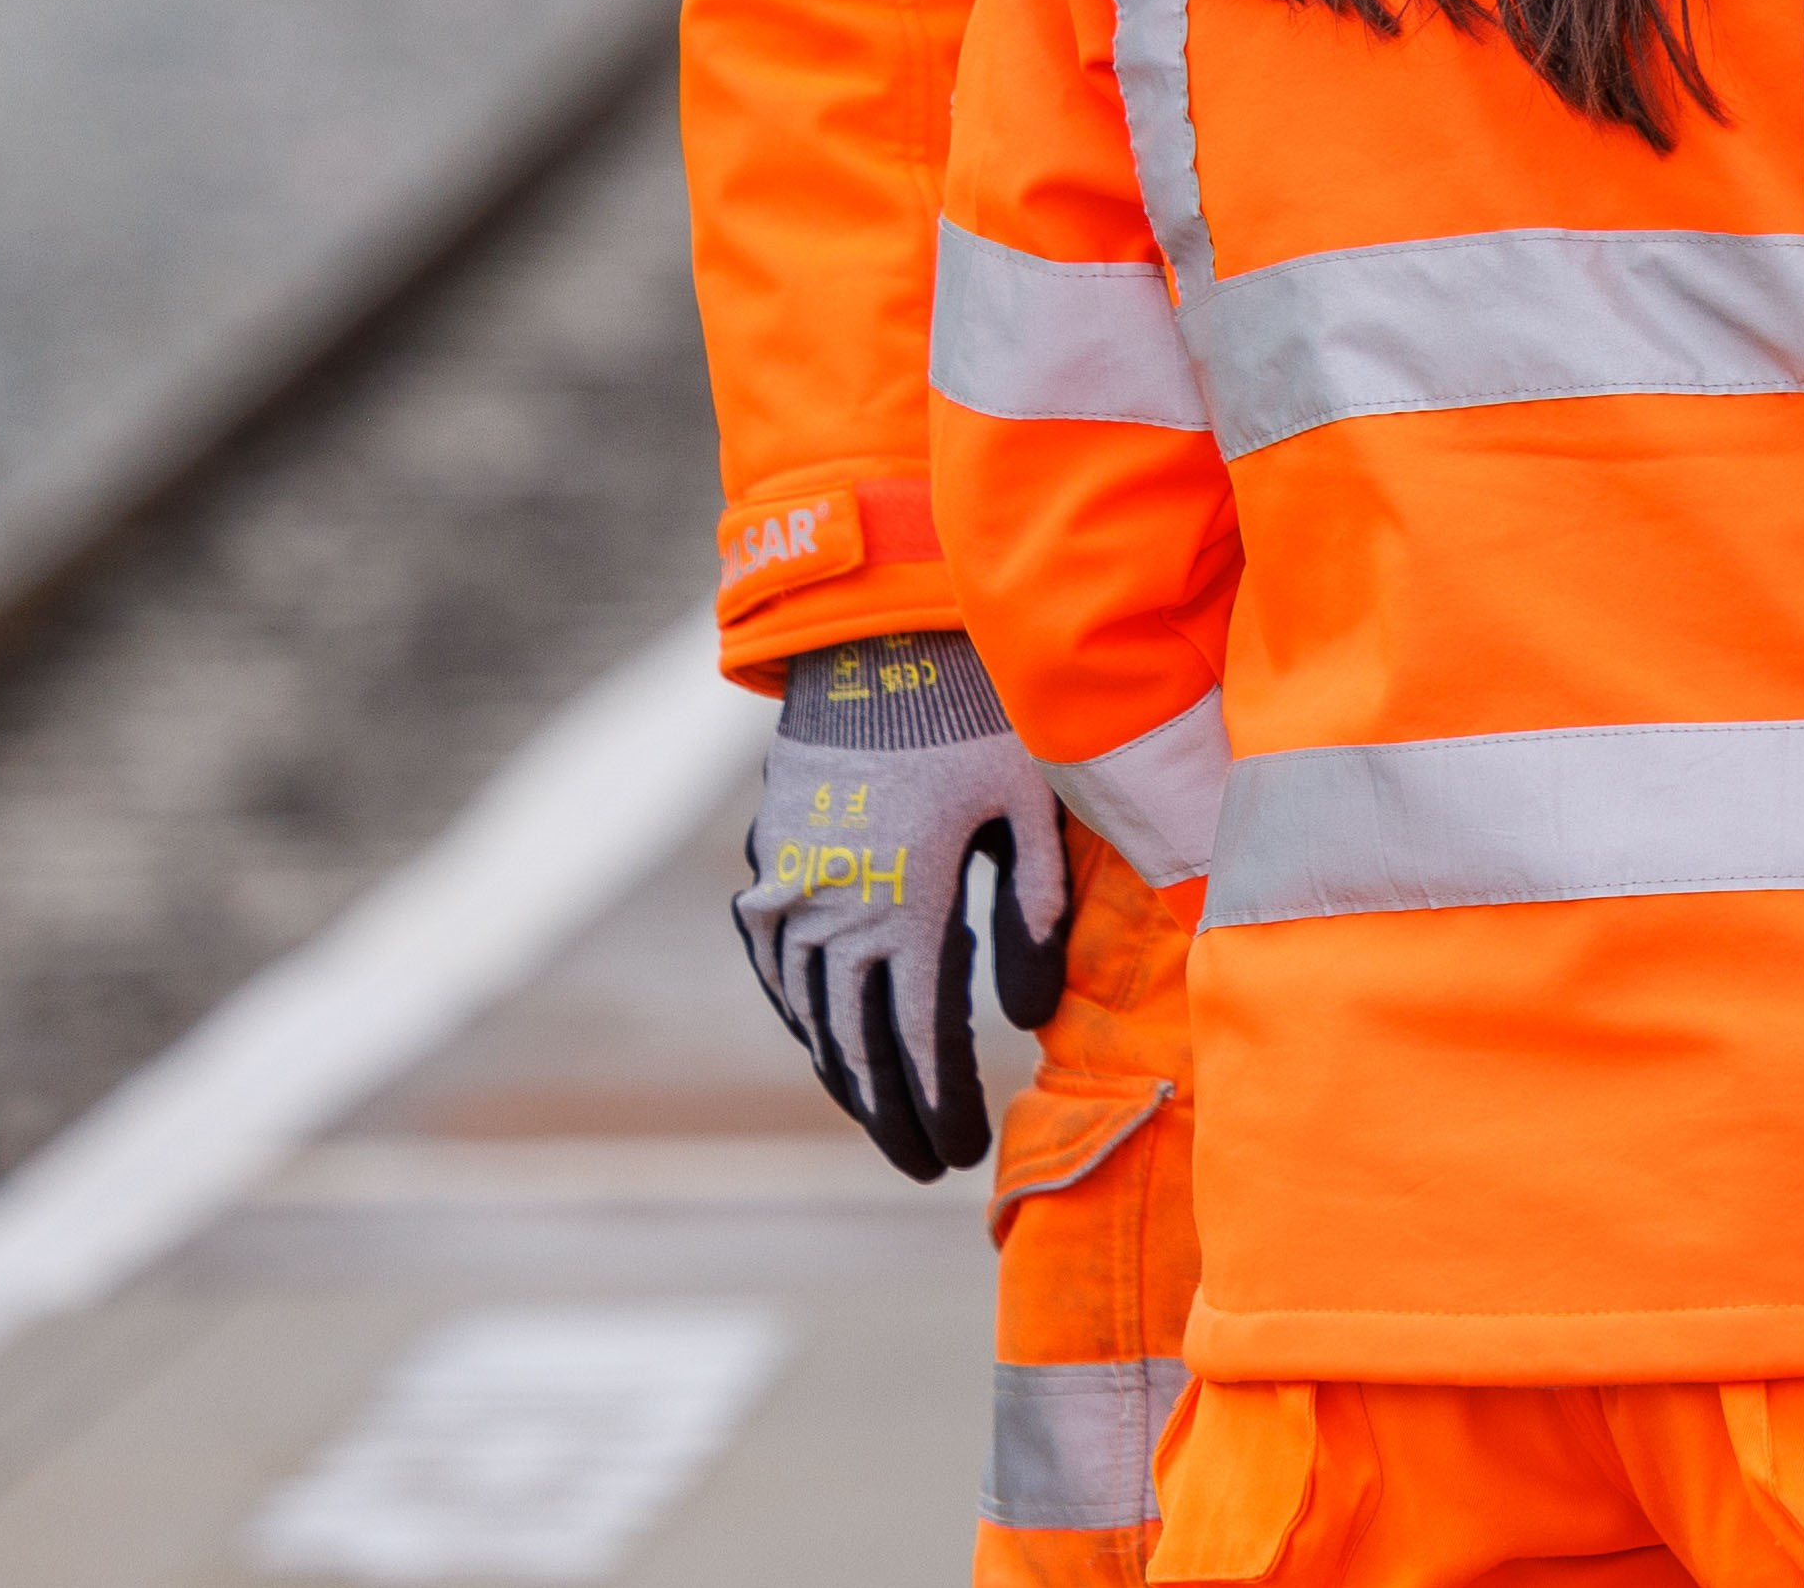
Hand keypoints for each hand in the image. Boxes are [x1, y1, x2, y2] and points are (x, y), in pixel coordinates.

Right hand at [726, 629, 1075, 1178]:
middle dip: (892, 1114)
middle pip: (857, 1045)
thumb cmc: (981, 716)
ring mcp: (788, 888)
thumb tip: (1024, 1021)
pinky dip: (802, 1013)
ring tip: (882, 1118)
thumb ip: (1035, 914)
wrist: (881, 638)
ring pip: (808, 1012)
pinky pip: (774, 963)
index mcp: (907, 904)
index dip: (938, 1107)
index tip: (962, 1154)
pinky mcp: (768, 860)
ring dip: (844, 1073)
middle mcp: (833, 909)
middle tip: (925, 1165)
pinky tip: (827, 1040)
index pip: (920, 1041)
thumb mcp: (1034, 805)